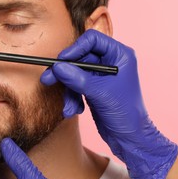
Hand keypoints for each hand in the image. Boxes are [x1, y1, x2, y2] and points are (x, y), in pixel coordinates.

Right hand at [40, 29, 177, 178]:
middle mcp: (110, 61)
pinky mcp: (93, 87)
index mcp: (119, 55)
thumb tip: (57, 67)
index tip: (60, 61)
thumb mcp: (100, 93)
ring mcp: (101, 75)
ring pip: (75, 73)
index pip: (92, 40)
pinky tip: (74, 110)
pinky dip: (72, 97)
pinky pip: (75, 85)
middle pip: (79, 57)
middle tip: (48, 80)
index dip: (75, 48)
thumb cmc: (126, 113)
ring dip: (68, 91)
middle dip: (65, 72)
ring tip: (68, 107)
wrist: (129, 138)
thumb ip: (77, 79)